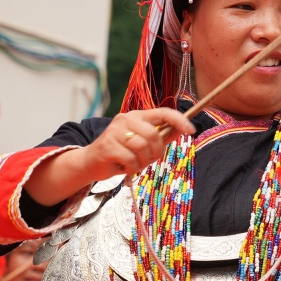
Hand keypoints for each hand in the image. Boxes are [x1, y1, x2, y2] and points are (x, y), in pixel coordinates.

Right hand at [24, 108, 195, 205]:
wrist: (89, 162)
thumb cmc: (119, 153)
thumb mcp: (143, 143)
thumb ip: (162, 136)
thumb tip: (184, 129)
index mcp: (136, 116)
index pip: (163, 112)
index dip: (179, 120)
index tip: (191, 130)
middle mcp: (125, 120)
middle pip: (154, 135)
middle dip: (156, 152)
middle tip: (149, 160)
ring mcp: (114, 132)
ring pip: (142, 148)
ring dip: (143, 162)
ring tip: (134, 164)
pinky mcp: (107, 146)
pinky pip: (130, 159)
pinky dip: (132, 168)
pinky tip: (125, 167)